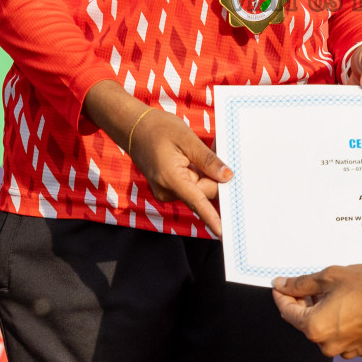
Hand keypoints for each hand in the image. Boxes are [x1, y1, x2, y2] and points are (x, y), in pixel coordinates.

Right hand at [83, 81, 231, 235]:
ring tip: (193, 152)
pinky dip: (197, 174)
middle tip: (211, 152)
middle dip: (213, 176)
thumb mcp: (187, 139)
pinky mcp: (169, 189)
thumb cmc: (158, 129)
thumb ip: (208, 160)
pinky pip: (192, 186)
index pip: (197, 202)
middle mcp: (168, 191)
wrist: (134, 127)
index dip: (212, 218)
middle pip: (204, 192)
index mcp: (171, 179)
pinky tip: (189, 158)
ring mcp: (167, 192)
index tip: (223, 233)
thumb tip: (227, 177)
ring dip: (204, 173)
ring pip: (199, 189)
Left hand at [273, 265, 361, 358]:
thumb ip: (302, 283)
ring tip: (335, 293)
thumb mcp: (330, 277)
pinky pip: (342, 336)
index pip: (287, 312)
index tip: (281, 287)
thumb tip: (284, 285)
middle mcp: (328, 344)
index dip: (282, 296)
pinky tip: (349, 305)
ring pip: (325, 330)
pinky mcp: (361, 349)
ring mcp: (345, 349)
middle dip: (305, 303)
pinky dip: (340, 322)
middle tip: (310, 286)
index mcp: (315, 327)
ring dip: (324, 313)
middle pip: (305, 322)